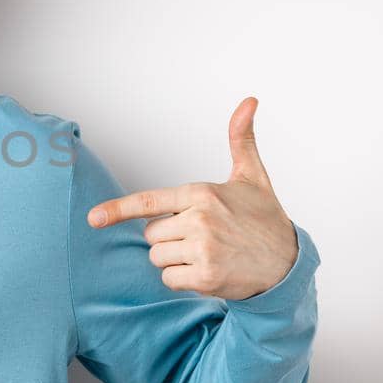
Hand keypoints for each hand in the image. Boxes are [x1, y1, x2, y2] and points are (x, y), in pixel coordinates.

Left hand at [85, 97, 297, 299]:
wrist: (289, 263)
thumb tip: (248, 101)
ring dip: (175, 260)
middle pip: (150, 235)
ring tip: (207, 254)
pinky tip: (209, 272)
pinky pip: (169, 280)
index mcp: (201, 194)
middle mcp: (199, 220)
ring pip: (157, 258)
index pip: (148, 202)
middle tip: (201, 237)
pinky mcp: (206, 277)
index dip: (117, 209)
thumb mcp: (252, 176)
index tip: (93, 218)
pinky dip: (183, 280)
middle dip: (168, 238)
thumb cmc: (265, 218)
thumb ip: (241, 140)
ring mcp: (203, 250)